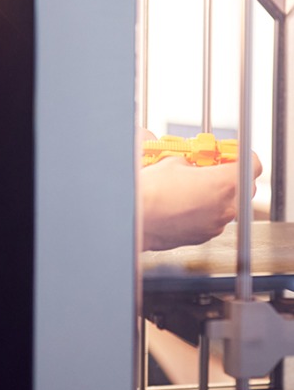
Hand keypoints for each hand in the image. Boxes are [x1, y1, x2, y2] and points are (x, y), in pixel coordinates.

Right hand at [140, 148, 261, 251]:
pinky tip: (183, 202)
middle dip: (229, 174)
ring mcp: (216, 224)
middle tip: (210, 167)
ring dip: (215, 193)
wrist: (136, 219)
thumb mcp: (171, 161)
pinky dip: (204, 210)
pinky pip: (212, 218)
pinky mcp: (204, 236)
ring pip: (227, 204)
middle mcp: (226, 206)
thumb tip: (187, 157)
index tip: (231, 153)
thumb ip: (189, 159)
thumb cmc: (151, 192)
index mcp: (224, 183)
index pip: (253, 164)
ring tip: (191, 186)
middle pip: (243, 186)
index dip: (242, 155)